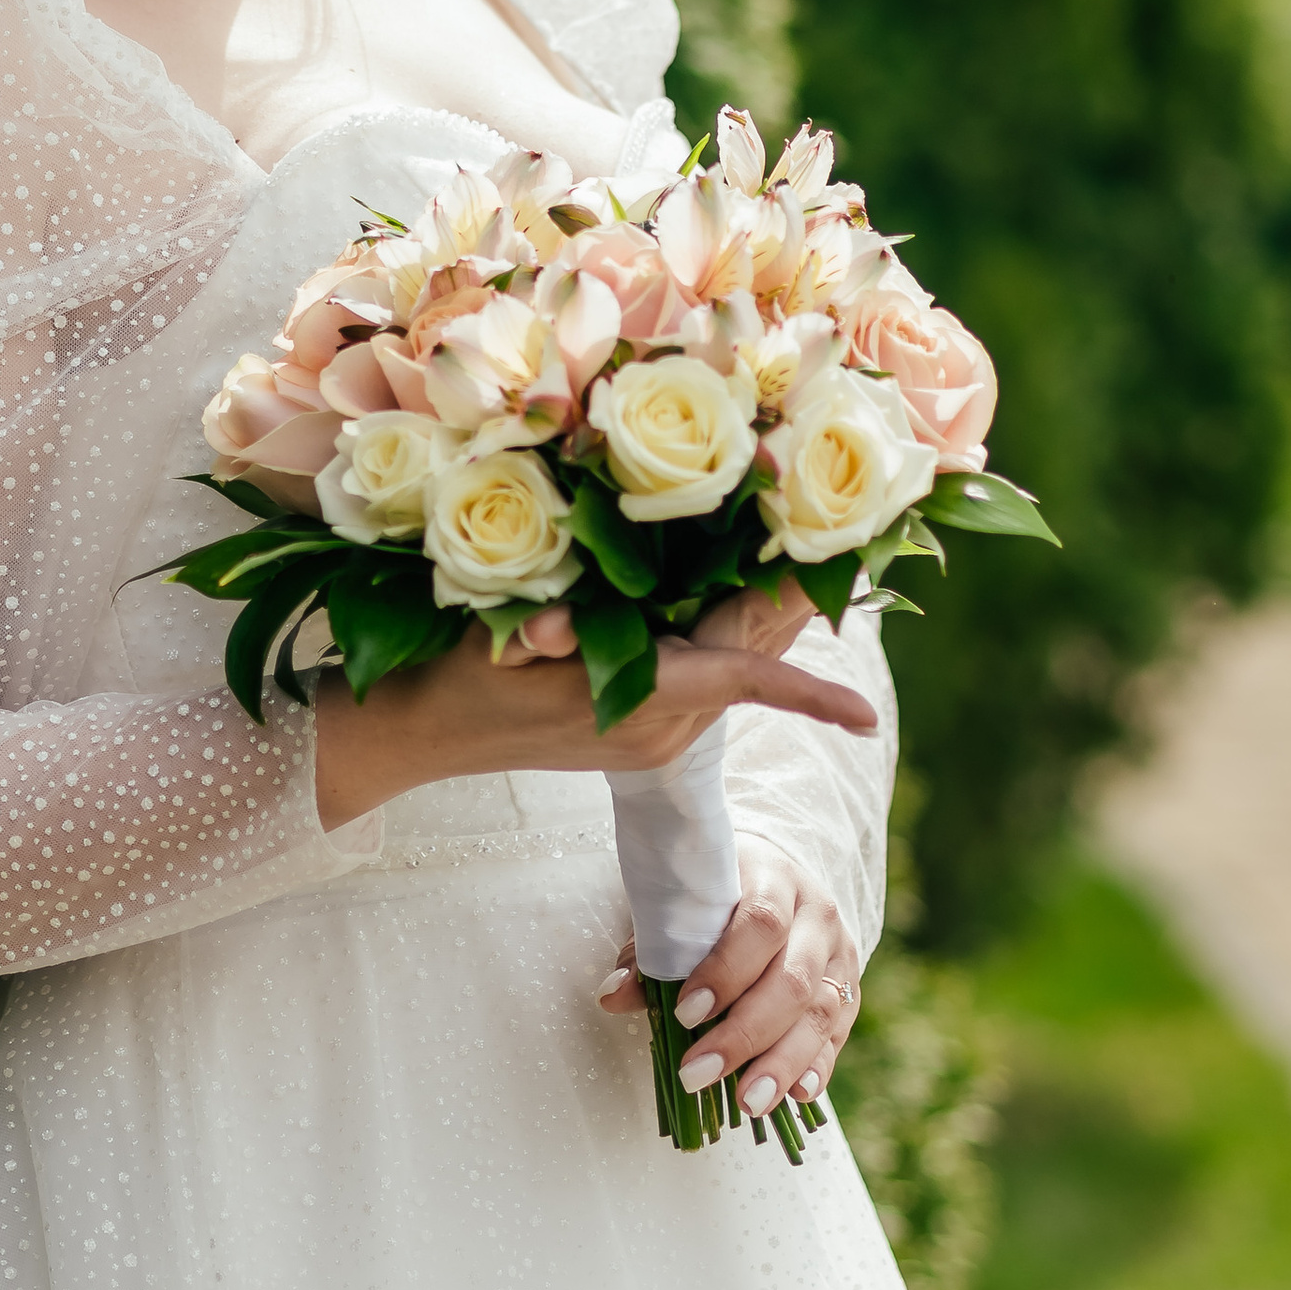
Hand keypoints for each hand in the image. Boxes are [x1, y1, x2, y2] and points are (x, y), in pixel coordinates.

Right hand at [311, 576, 876, 828]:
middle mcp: (663, 732)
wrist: (424, 732)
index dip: (805, 693)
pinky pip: (705, 681)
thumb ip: (538, 627)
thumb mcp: (498, 637)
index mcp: (638, 705)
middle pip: (749, 658)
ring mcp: (656, 741)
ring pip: (730, 668)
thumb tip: (555, 626)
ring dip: (756, 618)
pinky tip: (725, 591)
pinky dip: (721, 638)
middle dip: (793, 608)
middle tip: (849, 548)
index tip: (866, 718)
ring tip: (800, 554)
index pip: (739, 683)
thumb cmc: (459, 673)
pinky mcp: (644, 737)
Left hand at [596, 830, 862, 1116]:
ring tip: (747, 1103)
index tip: (684, 1013)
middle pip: (792, 979)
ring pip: (821, 1013)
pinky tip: (796, 1095)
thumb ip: (650, 949)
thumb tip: (612, 996)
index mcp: (772, 878)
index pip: (760, 923)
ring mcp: (839, 954)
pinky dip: (817, 1067)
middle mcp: (816, 915)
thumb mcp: (684, 904)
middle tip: (699, 1073)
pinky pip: (838, 1034)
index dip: (725, 971)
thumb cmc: (718, 895)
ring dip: (782, 1064)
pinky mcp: (849, 990)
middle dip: (744, 1034)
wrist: (776, 877)